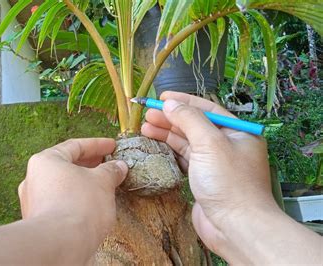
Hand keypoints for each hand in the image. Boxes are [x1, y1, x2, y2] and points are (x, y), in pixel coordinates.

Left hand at [18, 138, 127, 255]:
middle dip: (90, 165)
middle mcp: (34, 178)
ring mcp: (34, 201)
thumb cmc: (78, 205)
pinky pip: (61, 203)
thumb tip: (118, 166)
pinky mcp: (39, 221)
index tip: (112, 146)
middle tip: (109, 165)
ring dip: (84, 184)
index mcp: (45, 160)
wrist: (61, 243)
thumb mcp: (103, 181)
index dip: (97, 145)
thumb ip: (111, 170)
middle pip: (66, 165)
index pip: (74, 146)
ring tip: (104, 186)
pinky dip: (77, 200)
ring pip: (63, 186)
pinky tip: (93, 206)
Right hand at [141, 92, 276, 259]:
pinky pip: (185, 159)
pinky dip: (170, 151)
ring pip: (187, 142)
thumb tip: (170, 103)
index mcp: (238, 132)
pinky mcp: (203, 180)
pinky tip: (156, 145)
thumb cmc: (228, 182)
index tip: (162, 96)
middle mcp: (228, 146)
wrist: (235, 226)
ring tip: (145, 127)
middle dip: (171, 118)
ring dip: (167, 134)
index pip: (207, 109)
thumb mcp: (209, 143)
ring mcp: (215, 164)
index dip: (183, 101)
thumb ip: (189, 119)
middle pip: (195, 125)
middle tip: (147, 114)